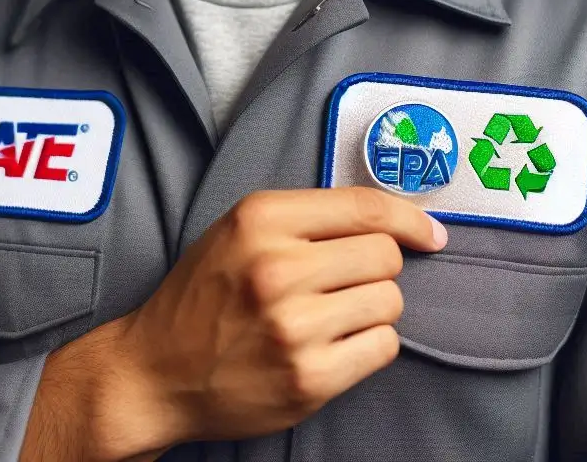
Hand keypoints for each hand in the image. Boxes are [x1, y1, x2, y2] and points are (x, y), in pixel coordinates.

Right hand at [117, 186, 447, 448]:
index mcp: (262, 220)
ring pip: (390, 301)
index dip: (410, 219)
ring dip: (373, 306)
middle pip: (385, 255)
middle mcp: (279, 269)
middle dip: (377, 266)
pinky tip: (335, 342)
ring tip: (334, 313)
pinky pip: (383, 347)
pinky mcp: (308, 379)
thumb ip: (304, 217)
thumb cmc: (202, 296)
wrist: (156, 372)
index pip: (365, 208)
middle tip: (346, 280)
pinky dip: (370, 343)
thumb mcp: (239, 229)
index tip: (430, 232)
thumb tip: (388, 220)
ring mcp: (295, 327)